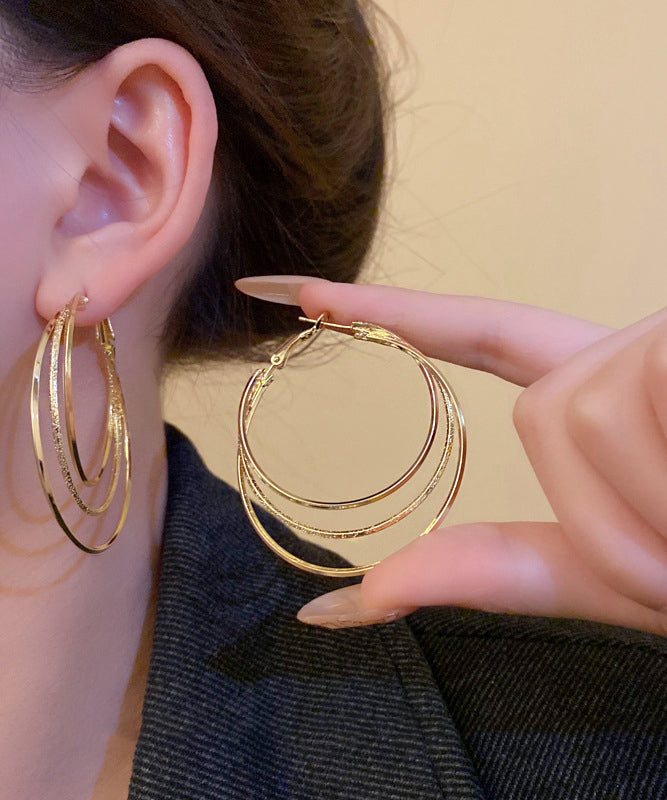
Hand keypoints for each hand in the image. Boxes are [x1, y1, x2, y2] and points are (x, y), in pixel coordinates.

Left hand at [236, 277, 666, 635]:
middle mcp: (633, 348)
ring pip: (587, 422)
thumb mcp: (610, 578)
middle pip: (543, 418)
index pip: (476, 332)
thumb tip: (332, 611)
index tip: (292, 289)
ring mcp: (660, 338)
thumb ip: (486, 573)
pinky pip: (640, 416)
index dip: (385, 311)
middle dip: (609, 523)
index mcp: (602, 393)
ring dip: (655, 521)